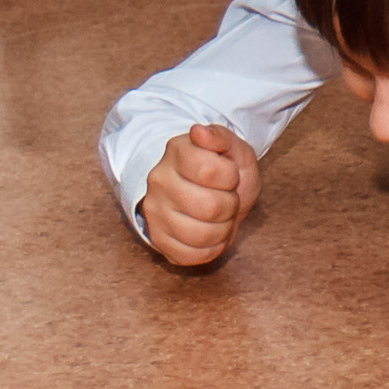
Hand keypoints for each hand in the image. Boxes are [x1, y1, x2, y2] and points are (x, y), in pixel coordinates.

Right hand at [139, 123, 261, 267]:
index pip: (211, 171)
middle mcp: (159, 181)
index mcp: (177, 152)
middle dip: (230, 205)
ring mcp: (155, 212)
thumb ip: (220, 137)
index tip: (228, 175)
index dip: (230, 177)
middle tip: (227, 197)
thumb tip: (199, 131)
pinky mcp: (158, 239)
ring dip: (223, 228)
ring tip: (219, 215)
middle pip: (209, 207)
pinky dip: (211, 248)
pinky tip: (210, 232)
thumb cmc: (223, 169)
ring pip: (201, 235)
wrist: (206, 191)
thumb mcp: (233, 149)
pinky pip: (191, 256)